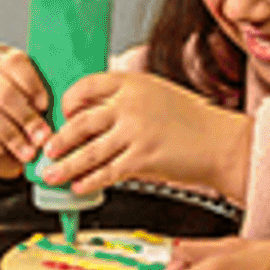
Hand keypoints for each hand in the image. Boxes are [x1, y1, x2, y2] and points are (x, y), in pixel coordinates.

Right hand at [0, 49, 50, 179]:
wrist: (8, 138)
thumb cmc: (34, 113)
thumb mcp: (44, 101)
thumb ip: (52, 99)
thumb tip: (67, 111)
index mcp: (8, 66)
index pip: (15, 65)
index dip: (32, 85)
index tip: (46, 105)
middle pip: (4, 94)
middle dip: (27, 117)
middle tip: (45, 135)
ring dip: (15, 137)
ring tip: (32, 152)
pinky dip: (1, 149)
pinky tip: (16, 157)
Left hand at [39, 71, 251, 198]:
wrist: (222, 143)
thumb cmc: (193, 122)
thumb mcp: (158, 94)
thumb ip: (127, 99)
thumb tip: (94, 113)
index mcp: (133, 82)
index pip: (86, 86)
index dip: (68, 102)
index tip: (62, 115)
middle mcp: (130, 104)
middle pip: (81, 121)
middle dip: (58, 139)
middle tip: (46, 150)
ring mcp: (136, 132)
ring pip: (88, 151)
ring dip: (65, 165)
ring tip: (50, 174)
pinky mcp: (142, 158)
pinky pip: (106, 172)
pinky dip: (88, 181)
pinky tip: (78, 187)